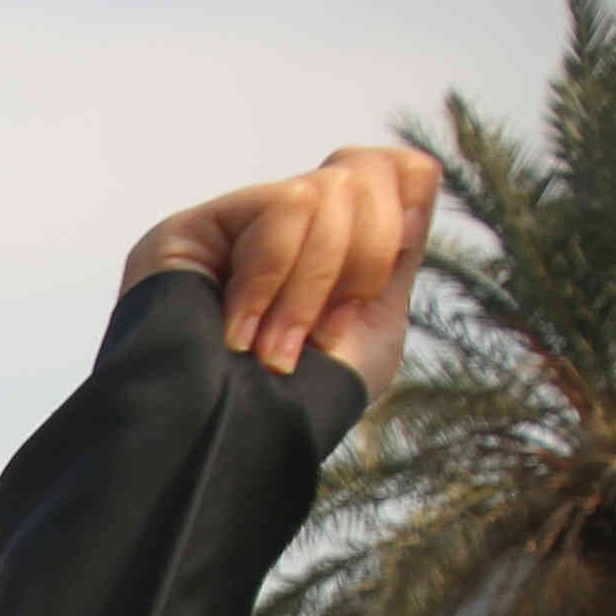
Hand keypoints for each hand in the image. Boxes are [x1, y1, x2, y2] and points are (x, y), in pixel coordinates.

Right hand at [120, 143, 437, 390]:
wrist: (228, 445)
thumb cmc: (295, 407)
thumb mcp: (373, 326)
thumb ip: (396, 249)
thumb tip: (416, 171)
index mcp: (338, 247)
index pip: (400, 170)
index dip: (399, 220)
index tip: (365, 297)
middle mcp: (293, 225)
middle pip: (369, 173)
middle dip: (360, 264)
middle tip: (316, 336)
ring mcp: (242, 221)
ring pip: (329, 190)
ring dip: (310, 288)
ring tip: (267, 349)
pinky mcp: (199, 225)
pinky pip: (286, 205)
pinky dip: (272, 279)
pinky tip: (237, 329)